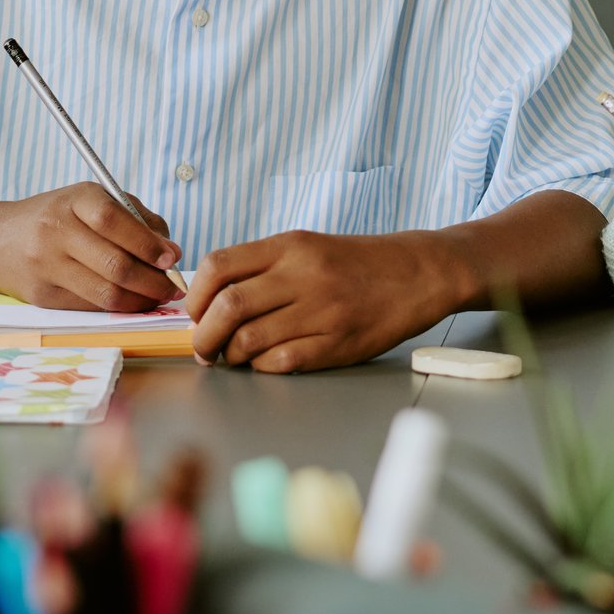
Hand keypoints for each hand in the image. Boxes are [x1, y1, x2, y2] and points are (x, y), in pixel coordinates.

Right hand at [0, 183, 182, 311]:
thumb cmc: (57, 217)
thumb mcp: (90, 200)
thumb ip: (135, 216)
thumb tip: (170, 249)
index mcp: (75, 200)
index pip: (115, 221)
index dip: (148, 243)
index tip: (173, 257)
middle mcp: (56, 231)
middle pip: (115, 264)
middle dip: (153, 280)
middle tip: (173, 285)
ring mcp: (47, 266)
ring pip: (106, 293)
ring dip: (141, 300)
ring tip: (158, 297)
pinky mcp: (43, 296)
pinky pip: (91, 307)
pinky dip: (119, 308)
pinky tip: (132, 302)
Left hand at [186, 230, 467, 372]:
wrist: (418, 272)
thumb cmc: (357, 263)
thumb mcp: (308, 246)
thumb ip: (262, 266)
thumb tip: (209, 299)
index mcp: (291, 246)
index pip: (219, 266)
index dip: (195, 296)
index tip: (196, 312)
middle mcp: (304, 275)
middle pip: (227, 308)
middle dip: (203, 336)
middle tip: (204, 348)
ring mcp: (322, 311)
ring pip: (249, 341)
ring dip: (231, 355)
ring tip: (233, 356)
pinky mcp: (338, 344)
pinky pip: (281, 362)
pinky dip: (262, 367)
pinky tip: (267, 361)